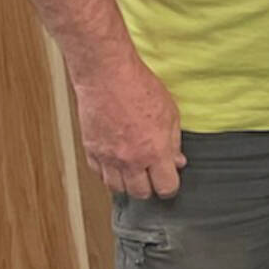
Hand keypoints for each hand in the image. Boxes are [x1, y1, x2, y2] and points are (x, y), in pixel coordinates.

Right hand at [73, 54, 185, 200]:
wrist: (106, 75)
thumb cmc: (138, 87)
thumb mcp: (170, 113)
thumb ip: (174, 142)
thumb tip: (177, 160)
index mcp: (154, 151)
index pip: (166, 187)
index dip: (170, 187)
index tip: (170, 181)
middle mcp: (130, 159)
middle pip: (140, 193)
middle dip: (149, 188)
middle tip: (152, 176)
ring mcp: (108, 157)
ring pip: (117, 188)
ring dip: (127, 183)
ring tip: (133, 171)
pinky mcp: (91, 150)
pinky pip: (99, 174)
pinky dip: (108, 172)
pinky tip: (115, 162)